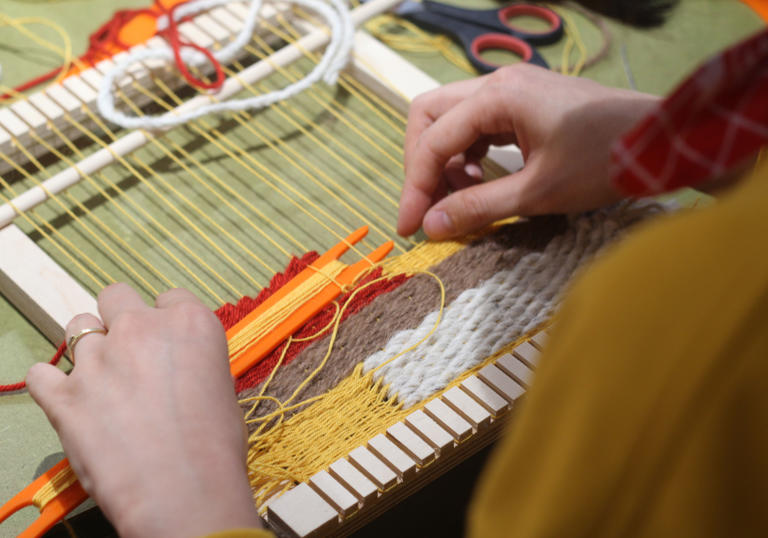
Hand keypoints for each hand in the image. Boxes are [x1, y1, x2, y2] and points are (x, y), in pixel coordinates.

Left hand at [26, 284, 260, 537]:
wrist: (183, 488)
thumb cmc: (215, 445)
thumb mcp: (221, 388)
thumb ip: (193, 363)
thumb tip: (178, 370)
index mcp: (189, 322)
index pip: (171, 297)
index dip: (167, 320)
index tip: (166, 343)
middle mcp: (141, 328)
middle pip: (116, 295)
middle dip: (119, 317)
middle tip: (129, 351)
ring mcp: (98, 358)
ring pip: (77, 327)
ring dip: (89, 348)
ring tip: (102, 380)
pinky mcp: (64, 394)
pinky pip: (41, 374)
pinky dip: (51, 385)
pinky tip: (69, 400)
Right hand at [398, 64, 659, 238]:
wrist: (660, 142)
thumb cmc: (604, 161)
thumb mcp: (538, 192)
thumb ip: (479, 207)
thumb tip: (431, 227)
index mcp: (498, 96)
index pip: (432, 141)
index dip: (415, 187)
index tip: (409, 228)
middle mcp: (497, 83)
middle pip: (429, 116)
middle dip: (421, 164)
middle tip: (429, 207)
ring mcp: (511, 90)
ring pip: (450, 120)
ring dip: (443, 161)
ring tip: (458, 199)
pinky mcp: (523, 103)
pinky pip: (476, 126)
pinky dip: (467, 155)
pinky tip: (479, 181)